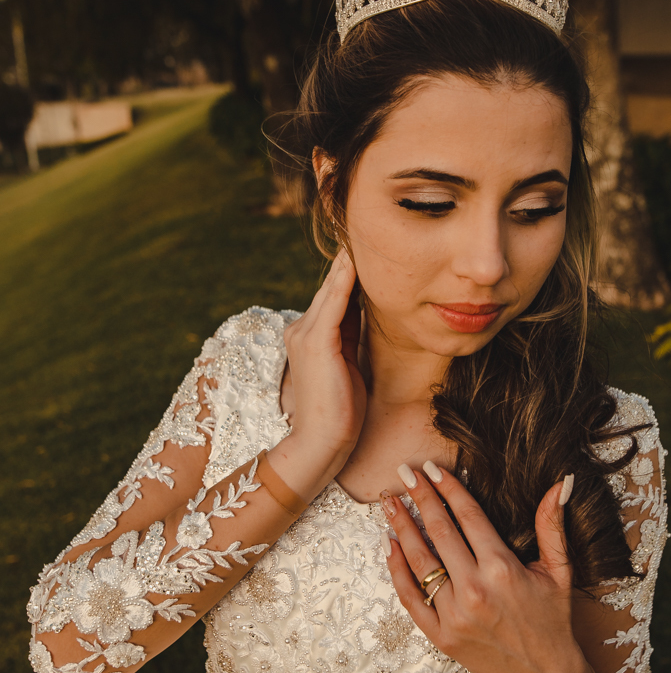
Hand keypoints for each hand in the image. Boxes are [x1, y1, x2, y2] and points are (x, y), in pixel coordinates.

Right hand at [278, 250, 366, 493]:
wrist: (321, 443)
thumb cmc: (340, 412)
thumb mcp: (348, 363)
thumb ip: (351, 334)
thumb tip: (364, 308)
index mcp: (309, 336)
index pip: (334, 296)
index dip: (350, 273)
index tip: (367, 248)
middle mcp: (301, 330)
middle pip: (332, 287)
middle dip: (349, 261)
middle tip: (366, 230)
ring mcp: (305, 334)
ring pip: (332, 290)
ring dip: (348, 263)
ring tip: (363, 235)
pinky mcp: (316, 343)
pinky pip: (334, 304)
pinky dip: (345, 281)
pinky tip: (354, 262)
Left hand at [381, 464, 594, 672]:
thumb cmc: (552, 619)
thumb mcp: (559, 570)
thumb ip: (552, 525)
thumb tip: (562, 482)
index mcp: (503, 569)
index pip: (468, 516)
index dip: (449, 487)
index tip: (432, 468)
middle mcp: (475, 590)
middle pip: (439, 531)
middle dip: (419, 497)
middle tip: (403, 473)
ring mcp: (454, 615)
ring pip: (419, 561)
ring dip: (401, 527)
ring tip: (389, 502)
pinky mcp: (440, 636)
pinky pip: (410, 597)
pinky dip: (397, 569)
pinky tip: (390, 544)